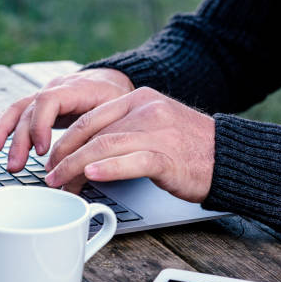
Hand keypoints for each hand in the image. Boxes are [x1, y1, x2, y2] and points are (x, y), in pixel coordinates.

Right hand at [0, 68, 134, 171]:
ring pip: (15, 111)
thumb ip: (97, 131)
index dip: (41, 125)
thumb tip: (81, 159)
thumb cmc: (117, 100)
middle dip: (18, 139)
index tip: (42, 150)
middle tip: (14, 164)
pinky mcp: (36, 106)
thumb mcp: (116, 113)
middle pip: (27, 109)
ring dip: (1, 132)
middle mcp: (53, 88)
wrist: (113, 81)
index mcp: (74, 87)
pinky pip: (12, 114)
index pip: (48, 101)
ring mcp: (41, 95)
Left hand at [45, 87, 214, 202]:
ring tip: (60, 182)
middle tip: (50, 175)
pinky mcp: (169, 156)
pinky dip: (109, 168)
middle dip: (64, 155)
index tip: (52, 159)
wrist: (231, 156)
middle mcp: (146, 109)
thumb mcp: (152, 126)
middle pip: (92, 130)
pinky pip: (133, 160)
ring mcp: (158, 131)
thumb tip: (85, 154)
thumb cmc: (188, 148)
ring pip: (105, 145)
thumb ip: (121, 132)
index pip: (90, 117)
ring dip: (75, 166)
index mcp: (139, 99)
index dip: (66, 140)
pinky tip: (91, 175)